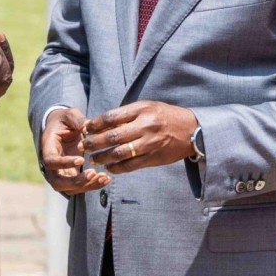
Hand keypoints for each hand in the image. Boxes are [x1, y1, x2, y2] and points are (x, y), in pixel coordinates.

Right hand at [39, 108, 109, 194]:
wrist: (62, 127)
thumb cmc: (65, 120)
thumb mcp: (70, 115)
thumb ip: (78, 120)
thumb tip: (88, 127)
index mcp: (47, 148)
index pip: (51, 161)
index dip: (64, 163)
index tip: (81, 160)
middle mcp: (51, 165)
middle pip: (57, 182)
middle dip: (76, 182)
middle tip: (93, 173)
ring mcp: (60, 173)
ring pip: (69, 189)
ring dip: (87, 186)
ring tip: (104, 177)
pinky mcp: (71, 177)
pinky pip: (80, 187)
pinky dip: (92, 185)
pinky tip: (106, 179)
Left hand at [80, 101, 199, 174]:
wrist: (192, 130)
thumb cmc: (166, 116)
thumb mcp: (148, 107)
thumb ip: (127, 114)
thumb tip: (101, 123)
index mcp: (142, 110)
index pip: (112, 117)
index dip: (95, 124)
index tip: (85, 128)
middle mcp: (145, 126)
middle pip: (113, 136)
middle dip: (94, 142)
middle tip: (83, 146)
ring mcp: (149, 143)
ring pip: (120, 153)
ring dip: (103, 157)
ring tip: (93, 159)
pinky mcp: (154, 158)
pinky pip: (131, 165)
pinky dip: (117, 167)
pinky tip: (109, 167)